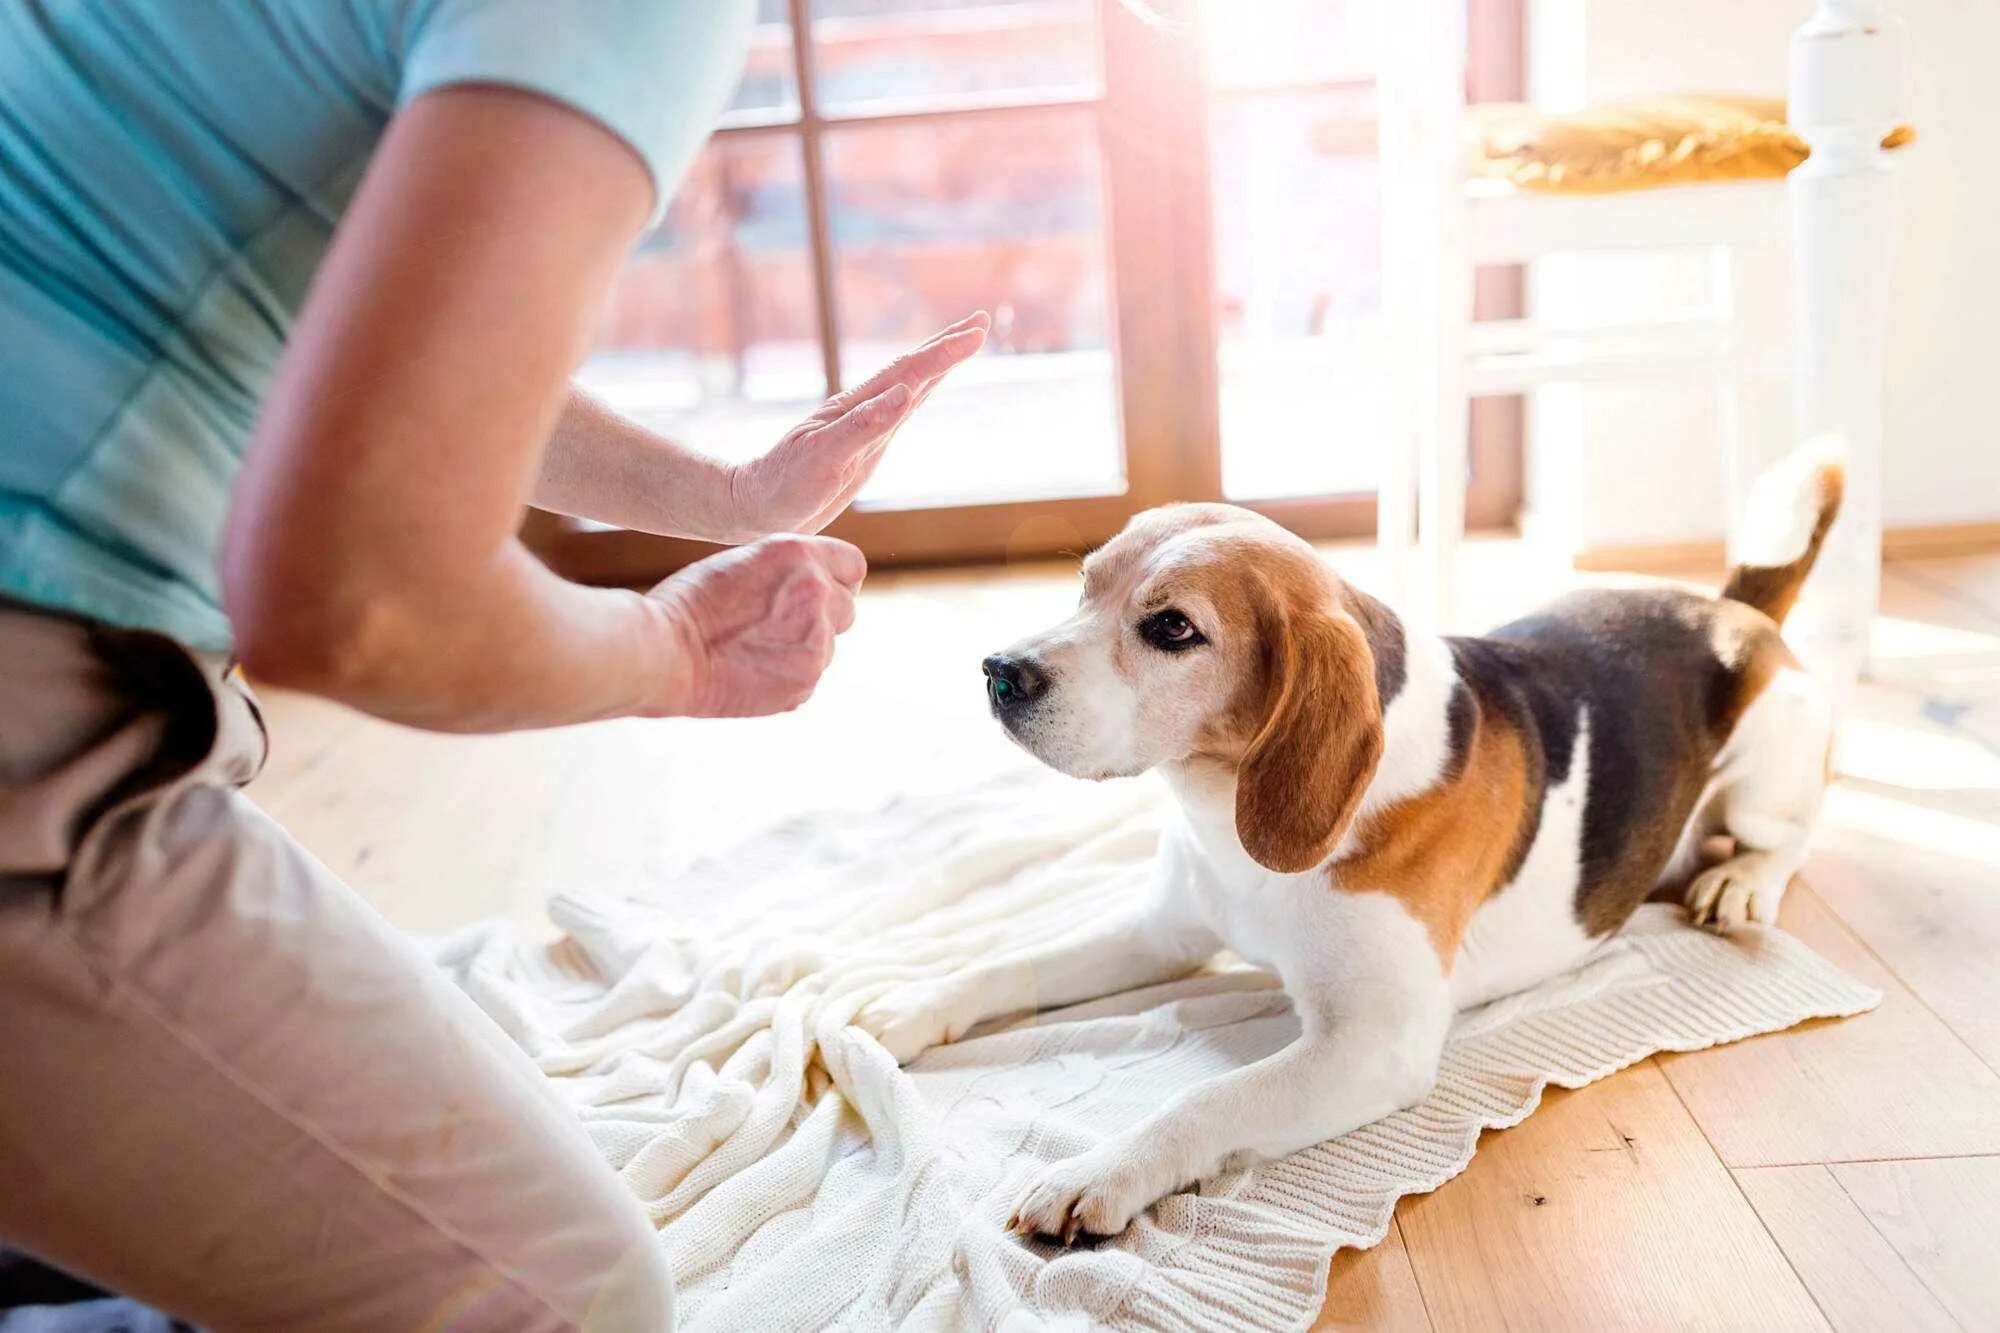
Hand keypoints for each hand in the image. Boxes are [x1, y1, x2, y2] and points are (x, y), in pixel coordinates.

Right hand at [642, 534, 865, 717]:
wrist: (664, 653)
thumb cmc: (688, 604)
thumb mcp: (743, 562)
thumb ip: (787, 572)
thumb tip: (814, 588)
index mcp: (799, 554)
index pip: (853, 564)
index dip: (837, 579)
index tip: (821, 591)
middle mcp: (817, 592)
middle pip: (846, 608)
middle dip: (821, 617)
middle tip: (776, 626)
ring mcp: (817, 639)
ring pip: (827, 647)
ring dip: (801, 648)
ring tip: (751, 649)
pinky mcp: (806, 680)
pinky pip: (808, 677)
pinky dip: (786, 677)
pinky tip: (748, 671)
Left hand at [724, 312, 988, 538]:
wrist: (754, 506)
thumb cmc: (784, 485)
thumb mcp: (823, 458)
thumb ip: (864, 426)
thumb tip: (905, 393)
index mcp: (857, 408)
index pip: (908, 373)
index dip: (943, 353)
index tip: (976, 331)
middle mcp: (864, 412)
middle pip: (912, 370)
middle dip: (947, 346)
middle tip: (982, 320)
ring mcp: (864, 428)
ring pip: (909, 387)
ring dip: (938, 365)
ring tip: (964, 344)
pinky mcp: (863, 448)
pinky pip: (900, 413)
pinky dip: (920, 394)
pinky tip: (921, 390)